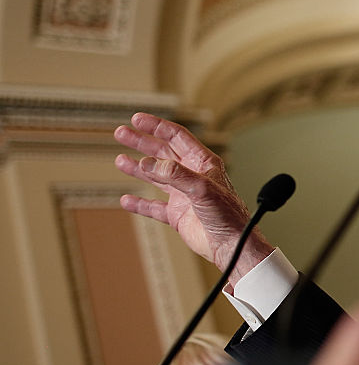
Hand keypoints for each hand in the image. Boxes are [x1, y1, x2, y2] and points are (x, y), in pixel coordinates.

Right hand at [114, 112, 272, 283]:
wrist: (231, 245)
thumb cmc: (228, 215)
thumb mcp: (202, 188)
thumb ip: (175, 174)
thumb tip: (149, 163)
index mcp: (204, 164)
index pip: (178, 138)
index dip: (157, 127)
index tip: (138, 119)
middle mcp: (193, 176)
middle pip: (163, 153)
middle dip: (143, 143)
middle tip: (122, 133)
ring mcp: (184, 195)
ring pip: (156, 177)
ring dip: (138, 168)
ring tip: (120, 160)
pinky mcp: (178, 215)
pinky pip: (154, 207)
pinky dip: (140, 203)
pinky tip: (127, 200)